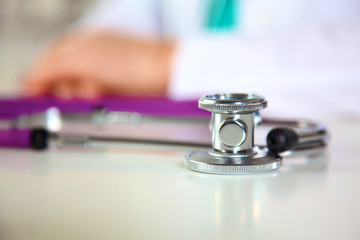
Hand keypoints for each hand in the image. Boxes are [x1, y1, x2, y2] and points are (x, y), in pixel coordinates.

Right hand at [23, 31, 173, 97]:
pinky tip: (103, 96)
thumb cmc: (132, 61)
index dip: (38, 79)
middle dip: (65, 87)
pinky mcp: (114, 86)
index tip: (32, 96)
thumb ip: (53, 68)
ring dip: (81, 94)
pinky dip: (94, 99)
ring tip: (96, 91)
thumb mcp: (83, 61)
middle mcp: (89, 55)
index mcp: (78, 43)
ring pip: (77, 90)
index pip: (47, 61)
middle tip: (75, 92)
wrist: (165, 74)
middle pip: (61, 77)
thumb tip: (30, 79)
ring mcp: (102, 71)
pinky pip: (93, 98)